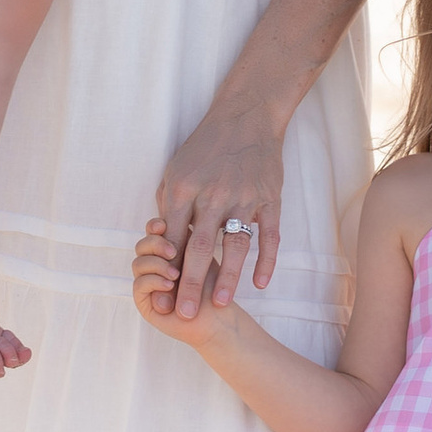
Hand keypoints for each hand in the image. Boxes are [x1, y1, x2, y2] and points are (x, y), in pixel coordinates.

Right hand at [133, 217, 236, 351]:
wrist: (219, 315)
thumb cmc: (216, 283)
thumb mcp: (203, 252)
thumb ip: (188, 233)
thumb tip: (170, 209)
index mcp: (168, 249)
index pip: (153, 231)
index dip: (156, 226)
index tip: (164, 224)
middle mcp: (155, 265)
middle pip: (143, 244)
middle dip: (155, 244)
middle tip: (172, 251)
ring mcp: (148, 283)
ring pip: (138, 262)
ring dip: (156, 264)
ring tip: (175, 273)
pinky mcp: (144, 302)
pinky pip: (138, 283)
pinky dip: (153, 280)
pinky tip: (169, 283)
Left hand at [155, 84, 289, 314]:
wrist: (247, 116)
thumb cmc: (205, 146)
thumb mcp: (176, 169)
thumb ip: (168, 206)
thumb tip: (162, 242)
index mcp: (184, 188)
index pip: (173, 238)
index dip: (167, 270)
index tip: (162, 297)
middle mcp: (213, 194)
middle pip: (200, 247)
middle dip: (191, 284)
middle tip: (185, 315)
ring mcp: (244, 197)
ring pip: (236, 245)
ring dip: (228, 278)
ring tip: (220, 305)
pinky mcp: (269, 198)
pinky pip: (270, 235)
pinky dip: (266, 261)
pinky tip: (260, 283)